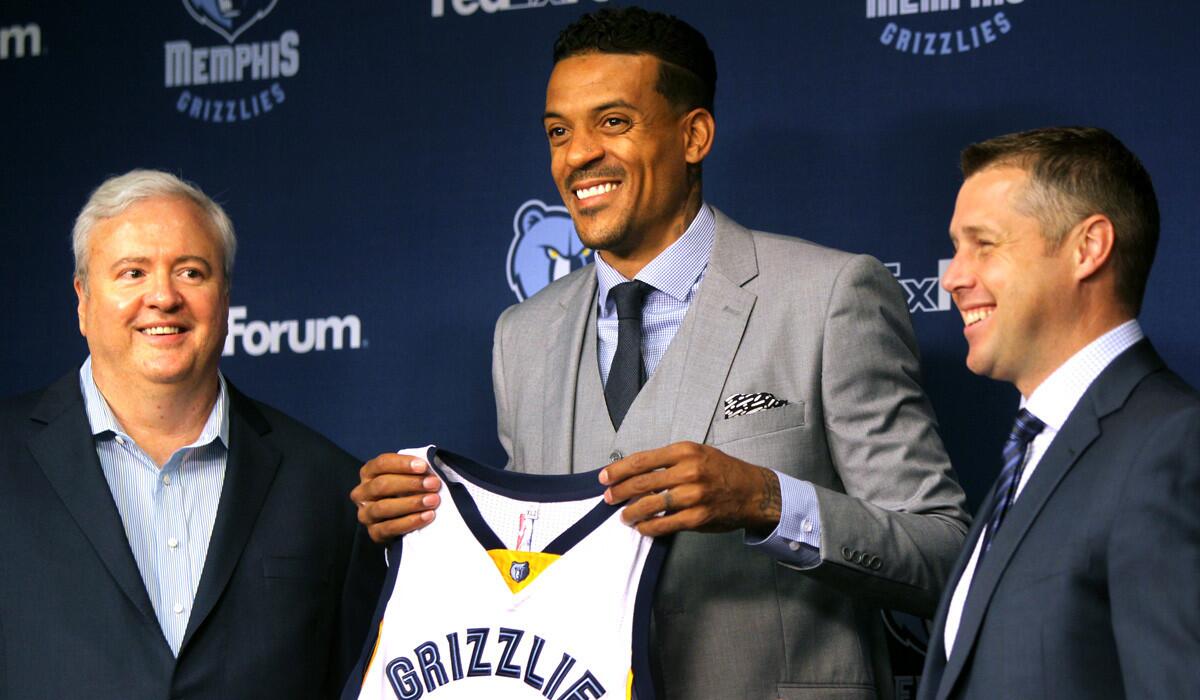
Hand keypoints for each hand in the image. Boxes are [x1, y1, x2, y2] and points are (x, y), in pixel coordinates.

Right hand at [350, 453, 441, 542]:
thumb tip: (432, 465)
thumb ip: (414, 470)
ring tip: (433, 500)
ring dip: (411, 503)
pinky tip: (427, 516)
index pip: (382, 463)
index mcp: (368, 473)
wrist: (402, 520)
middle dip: (411, 483)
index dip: (403, 463)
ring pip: (384, 507)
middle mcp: (362, 493)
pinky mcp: (373, 533)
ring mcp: (365, 514)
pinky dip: (410, 522)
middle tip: (434, 483)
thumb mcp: (407, 476)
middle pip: (382, 485)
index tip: (424, 466)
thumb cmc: (407, 490)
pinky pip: (390, 528)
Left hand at [599, 441, 781, 536]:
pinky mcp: (698, 517)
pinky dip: (649, 527)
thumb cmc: (722, 471)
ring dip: (631, 512)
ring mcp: (693, 495)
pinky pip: (665, 524)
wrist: (753, 491)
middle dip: (619, 492)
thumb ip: (669, 462)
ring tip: (624, 516)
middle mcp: (688, 471)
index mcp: (685, 451)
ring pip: (650, 505)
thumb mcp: (697, 454)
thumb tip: (636, 473)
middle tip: (608, 498)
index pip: (642, 460)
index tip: (605, 477)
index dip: (618, 470)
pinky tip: (642, 527)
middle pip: (642, 482)